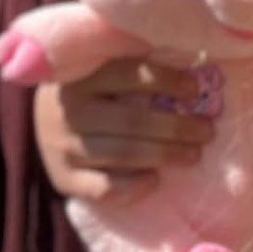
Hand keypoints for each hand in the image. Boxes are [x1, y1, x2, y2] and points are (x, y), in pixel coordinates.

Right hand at [33, 58, 215, 202]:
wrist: (45, 115)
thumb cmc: (90, 84)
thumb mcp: (101, 64)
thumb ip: (136, 62)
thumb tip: (195, 64)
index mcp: (82, 75)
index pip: (130, 74)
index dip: (167, 80)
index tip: (195, 89)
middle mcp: (69, 111)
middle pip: (132, 121)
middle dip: (176, 128)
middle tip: (207, 131)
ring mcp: (62, 147)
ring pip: (122, 154)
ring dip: (164, 155)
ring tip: (193, 154)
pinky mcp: (63, 179)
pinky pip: (102, 189)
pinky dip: (132, 187)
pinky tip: (154, 180)